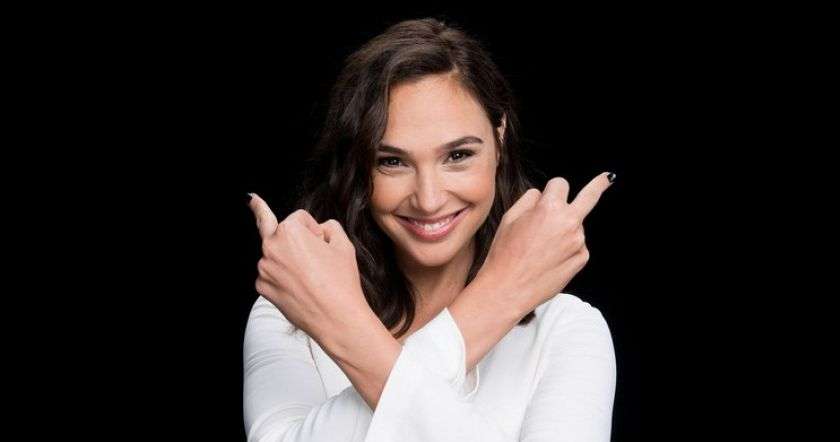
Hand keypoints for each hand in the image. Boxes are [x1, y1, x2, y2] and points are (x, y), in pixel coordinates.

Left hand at [248, 193, 369, 344]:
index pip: (299, 218)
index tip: (322, 242)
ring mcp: (264, 269)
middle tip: (259, 207)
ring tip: (308, 273)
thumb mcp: (344, 244)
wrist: (336, 319)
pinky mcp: (262, 287)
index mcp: (289, 231)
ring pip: (276, 253)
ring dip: (288, 257)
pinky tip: (299, 286)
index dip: (315, 229)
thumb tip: (320, 227)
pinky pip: (272, 273)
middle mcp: (270, 247)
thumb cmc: (341, 281)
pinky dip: (283, 276)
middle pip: (280, 231)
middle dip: (290, 235)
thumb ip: (330, 226)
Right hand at [476, 172, 614, 314]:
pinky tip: (548, 260)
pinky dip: (566, 248)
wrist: (509, 289)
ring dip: (563, 229)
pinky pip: (576, 245)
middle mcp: (569, 223)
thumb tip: (541, 194)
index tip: (550, 192)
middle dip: (599, 184)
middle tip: (608, 178)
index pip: (560, 183)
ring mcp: (578, 242)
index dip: (550, 190)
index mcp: (549, 208)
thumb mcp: (510, 218)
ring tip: (540, 249)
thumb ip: (529, 199)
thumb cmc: (505, 254)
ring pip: (575, 225)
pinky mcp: (581, 258)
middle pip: (590, 196)